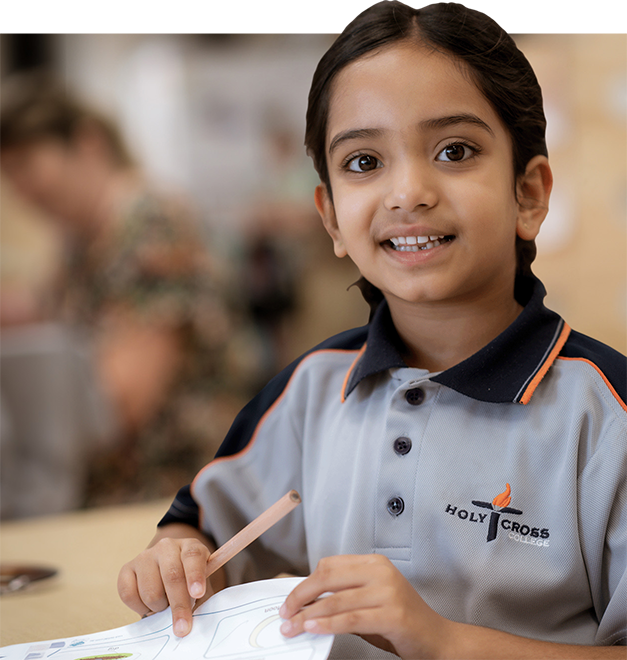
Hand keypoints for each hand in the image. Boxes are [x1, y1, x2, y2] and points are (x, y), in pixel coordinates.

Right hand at [118, 528, 219, 637]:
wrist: (167, 573)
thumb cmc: (188, 582)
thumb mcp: (200, 584)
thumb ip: (200, 596)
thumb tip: (193, 614)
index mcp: (190, 546)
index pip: (193, 556)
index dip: (195, 575)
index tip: (198, 594)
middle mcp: (167, 546)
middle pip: (172, 576)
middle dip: (179, 605)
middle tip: (183, 628)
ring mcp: (145, 556)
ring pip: (151, 591)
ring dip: (159, 607)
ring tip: (165, 605)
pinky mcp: (126, 568)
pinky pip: (129, 595)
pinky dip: (140, 608)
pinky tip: (149, 605)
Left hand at [278, 554, 453, 659]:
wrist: (436, 639)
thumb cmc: (400, 621)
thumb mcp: (369, 602)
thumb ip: (341, 599)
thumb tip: (305, 604)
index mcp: (374, 563)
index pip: (329, 566)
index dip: (305, 583)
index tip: (290, 599)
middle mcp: (380, 572)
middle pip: (328, 578)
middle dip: (301, 596)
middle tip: (285, 613)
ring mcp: (388, 592)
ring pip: (336, 600)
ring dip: (309, 615)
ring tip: (292, 626)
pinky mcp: (392, 614)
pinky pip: (351, 619)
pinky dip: (327, 624)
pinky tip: (313, 628)